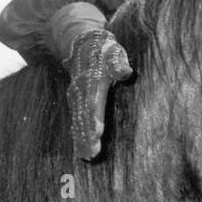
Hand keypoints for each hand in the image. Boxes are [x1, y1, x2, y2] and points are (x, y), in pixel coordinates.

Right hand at [65, 29, 133, 160]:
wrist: (81, 44)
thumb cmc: (104, 50)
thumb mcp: (113, 51)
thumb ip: (119, 62)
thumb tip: (126, 72)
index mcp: (93, 80)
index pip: (93, 102)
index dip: (95, 118)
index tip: (97, 133)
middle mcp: (81, 91)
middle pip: (84, 116)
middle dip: (87, 135)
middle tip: (92, 153)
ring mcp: (76, 97)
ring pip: (78, 121)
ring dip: (82, 139)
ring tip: (87, 156)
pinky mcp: (75, 102)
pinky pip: (75, 120)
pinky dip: (77, 135)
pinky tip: (81, 150)